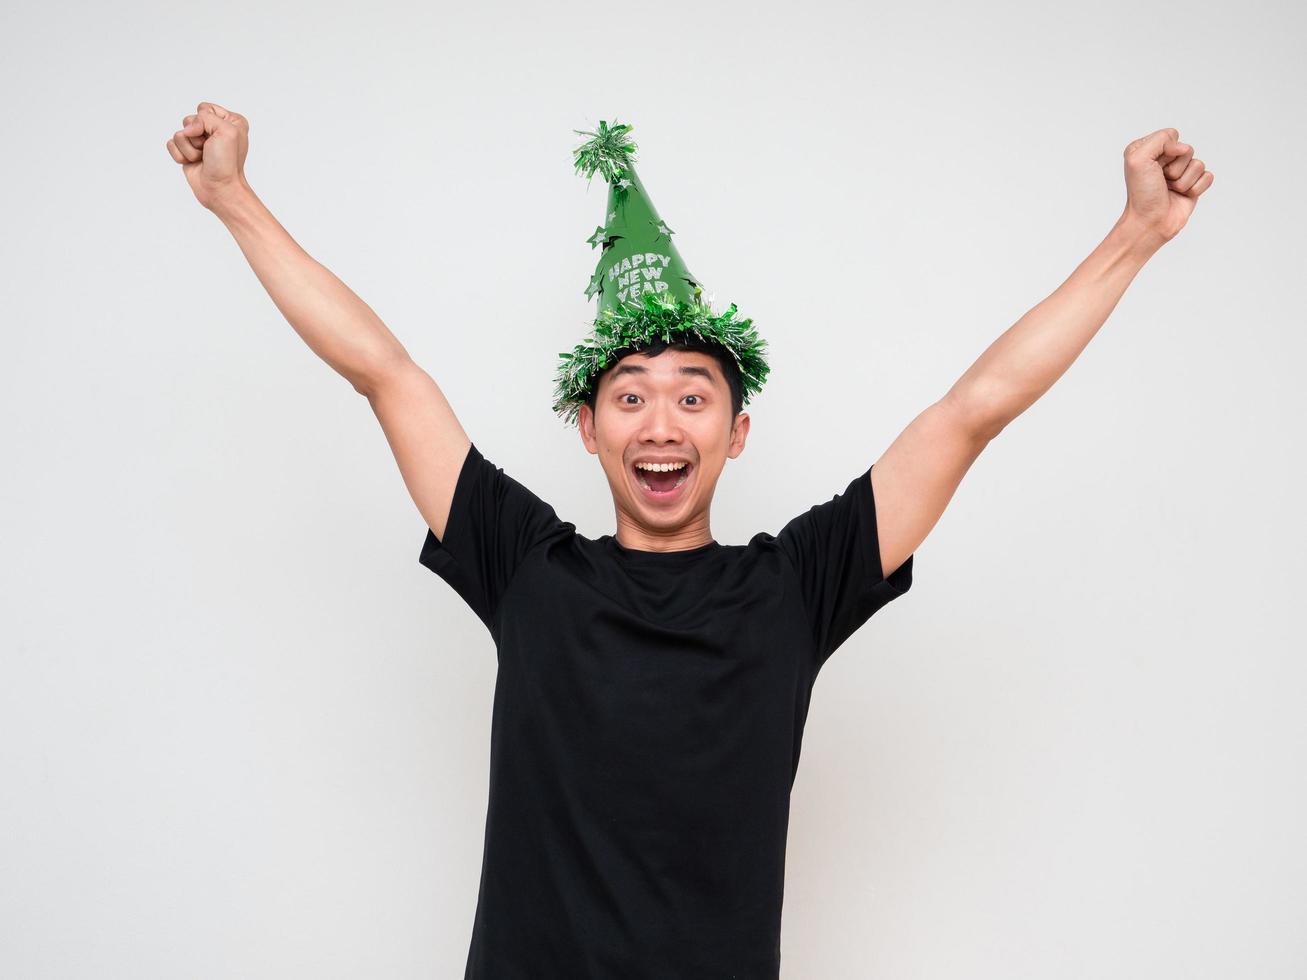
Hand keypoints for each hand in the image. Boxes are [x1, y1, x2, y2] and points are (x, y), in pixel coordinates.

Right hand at [165, 102, 250, 209]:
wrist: (220, 189)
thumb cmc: (227, 164)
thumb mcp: (226, 131)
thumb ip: (206, 117)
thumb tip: (187, 128)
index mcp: (230, 122)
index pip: (204, 108)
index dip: (205, 121)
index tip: (215, 137)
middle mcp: (214, 130)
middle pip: (189, 120)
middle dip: (196, 136)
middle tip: (208, 150)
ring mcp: (200, 142)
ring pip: (179, 133)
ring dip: (189, 149)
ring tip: (202, 159)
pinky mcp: (187, 152)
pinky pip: (171, 144)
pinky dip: (180, 155)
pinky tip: (193, 163)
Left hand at [1121, 128, 1213, 245]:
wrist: (1150, 222)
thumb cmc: (1142, 194)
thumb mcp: (1137, 159)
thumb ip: (1159, 140)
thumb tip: (1184, 147)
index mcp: (1148, 149)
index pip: (1171, 135)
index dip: (1167, 151)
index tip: (1154, 167)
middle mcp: (1165, 159)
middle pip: (1187, 150)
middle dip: (1176, 168)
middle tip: (1162, 181)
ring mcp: (1181, 172)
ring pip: (1198, 164)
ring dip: (1184, 181)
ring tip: (1170, 190)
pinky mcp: (1194, 185)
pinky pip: (1208, 177)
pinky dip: (1196, 188)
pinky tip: (1182, 196)